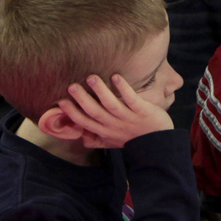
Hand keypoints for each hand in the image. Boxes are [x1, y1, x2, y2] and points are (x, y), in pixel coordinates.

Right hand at [56, 74, 171, 149]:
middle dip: (82, 99)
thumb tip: (80, 136)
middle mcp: (113, 125)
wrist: (159, 144)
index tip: (61, 101)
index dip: (72, 112)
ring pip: (110, 104)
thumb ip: (96, 139)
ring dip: (100, 90)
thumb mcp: (112, 143)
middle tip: (71, 86)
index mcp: (104, 131)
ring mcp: (128, 118)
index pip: (84, 122)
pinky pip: (131, 99)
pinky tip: (116, 77)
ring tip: (91, 77)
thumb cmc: (133, 140)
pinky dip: (123, 88)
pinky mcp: (142, 111)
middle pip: (94, 111)